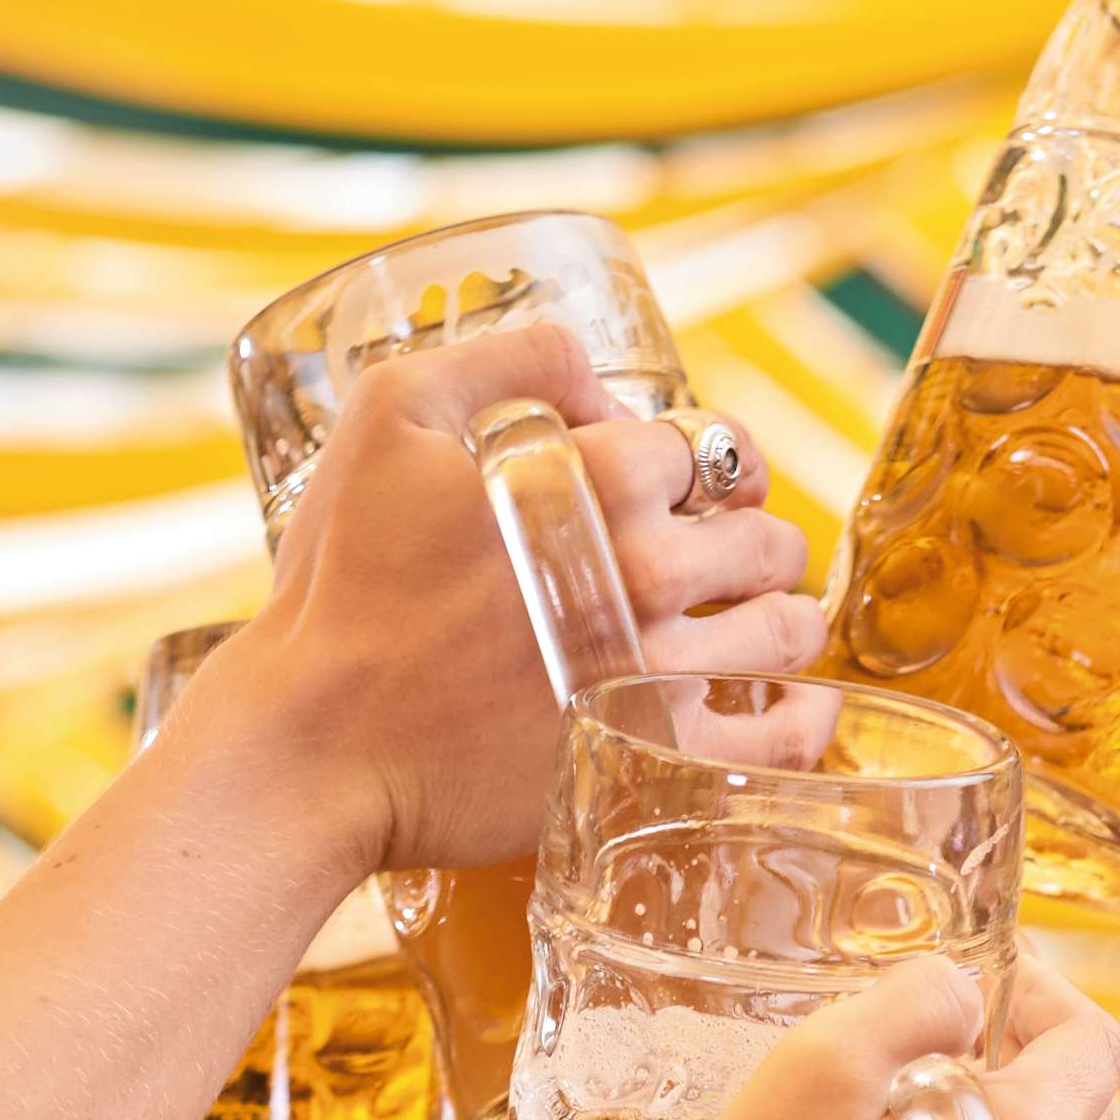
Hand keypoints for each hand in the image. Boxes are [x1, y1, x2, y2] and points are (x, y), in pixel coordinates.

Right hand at [231, 327, 817, 875]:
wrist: (315, 743)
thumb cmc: (343, 582)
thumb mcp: (392, 412)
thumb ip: (509, 359)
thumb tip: (598, 383)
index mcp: (599, 477)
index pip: (704, 448)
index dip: (691, 462)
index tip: (673, 489)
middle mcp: (646, 569)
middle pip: (766, 536)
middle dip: (750, 537)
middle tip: (724, 558)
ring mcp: (657, 671)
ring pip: (789, 629)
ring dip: (783, 617)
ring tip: (757, 625)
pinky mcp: (653, 761)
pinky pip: (781, 744)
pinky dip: (804, 721)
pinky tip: (796, 708)